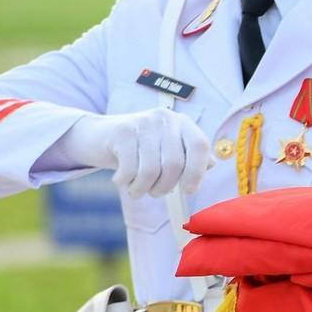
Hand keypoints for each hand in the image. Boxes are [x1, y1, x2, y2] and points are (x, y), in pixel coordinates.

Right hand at [56, 109, 212, 198]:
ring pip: (151, 169)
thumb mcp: (168, 149)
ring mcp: (143, 123)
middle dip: (165, 187)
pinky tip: (122, 180)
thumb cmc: (141, 149)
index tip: (189, 190)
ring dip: (143, 188)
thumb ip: (190, 156)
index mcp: (182, 123)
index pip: (200, 145)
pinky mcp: (122, 131)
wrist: (100, 136)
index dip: (197, 171)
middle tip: (155, 193)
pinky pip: (130, 168)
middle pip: (174, 163)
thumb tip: (211, 165)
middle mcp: (165, 118)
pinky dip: (126, 182)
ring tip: (137, 190)